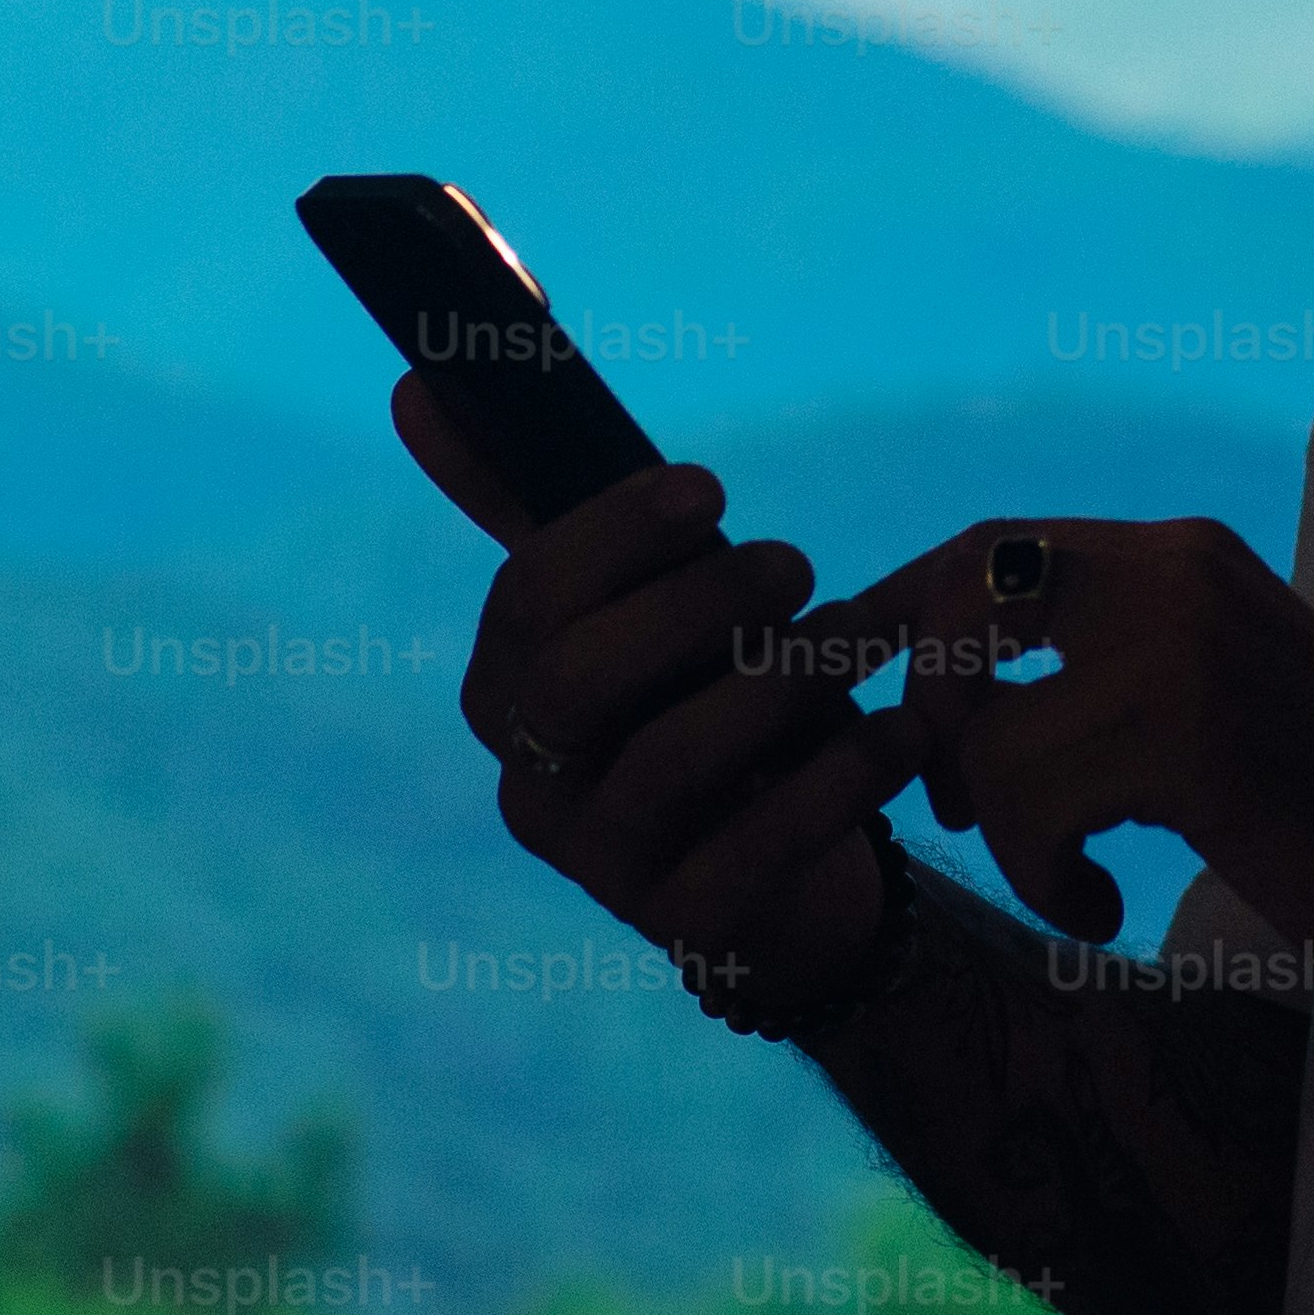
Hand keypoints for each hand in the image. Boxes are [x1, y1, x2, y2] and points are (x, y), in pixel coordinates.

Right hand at [405, 377, 924, 1020]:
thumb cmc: (711, 700)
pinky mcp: (689, 929)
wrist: (796, 875)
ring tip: (859, 635)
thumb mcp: (646, 598)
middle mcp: (531, 784)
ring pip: (664, 765)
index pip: (528, 598)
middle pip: (575, 683)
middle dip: (690, 605)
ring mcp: (603, 867)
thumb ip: (546, 504)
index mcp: (507, 690)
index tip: (710, 489)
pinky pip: (751, 853)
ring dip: (776, 682)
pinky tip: (896, 732)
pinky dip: (832, 783)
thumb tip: (418, 385)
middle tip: (793, 564)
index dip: (616, 533)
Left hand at [812, 516, 1313, 988]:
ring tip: (1064, 877)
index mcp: (1181, 555)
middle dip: (921, 713)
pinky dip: (1040, 876)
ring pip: (983, 734)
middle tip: (953, 804)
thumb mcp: (1216, 696)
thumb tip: (950, 695)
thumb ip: (1108, 665)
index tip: (850, 690)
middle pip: (956, 605)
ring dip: (998, 831)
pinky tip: (1098, 909)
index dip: (900, 615)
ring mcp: (1180, 648)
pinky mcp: (1184, 738)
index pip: (987, 547)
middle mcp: (1174, 574)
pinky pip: (1026, 805)